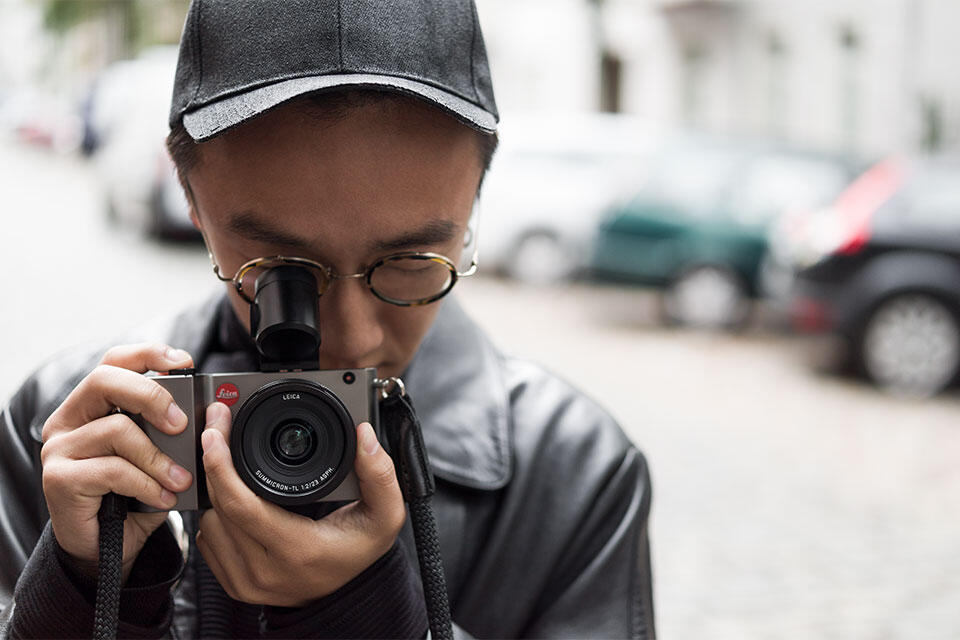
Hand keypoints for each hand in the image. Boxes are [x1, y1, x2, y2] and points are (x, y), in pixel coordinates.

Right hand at [40, 343, 195, 579]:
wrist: (105, 549)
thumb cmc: (133, 495)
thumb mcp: (156, 455)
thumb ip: (169, 429)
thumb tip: (211, 411)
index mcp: (92, 405)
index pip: (113, 361)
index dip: (148, 354)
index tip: (184, 362)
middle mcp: (69, 420)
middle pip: (105, 380)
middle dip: (152, 395)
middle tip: (182, 423)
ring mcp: (59, 448)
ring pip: (116, 429)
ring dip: (158, 457)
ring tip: (180, 479)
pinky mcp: (59, 479)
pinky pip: (113, 469)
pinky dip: (147, 483)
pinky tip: (163, 498)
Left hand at [195, 402, 405, 605]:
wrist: (347, 593)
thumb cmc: (360, 548)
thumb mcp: (385, 513)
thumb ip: (380, 474)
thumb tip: (364, 434)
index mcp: (299, 550)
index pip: (242, 506)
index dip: (222, 465)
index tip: (216, 431)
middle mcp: (266, 571)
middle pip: (219, 508)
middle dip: (213, 463)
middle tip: (218, 429)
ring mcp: (246, 582)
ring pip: (209, 523)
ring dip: (217, 492)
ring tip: (233, 470)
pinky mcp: (233, 585)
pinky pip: (208, 541)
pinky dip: (218, 515)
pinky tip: (237, 502)